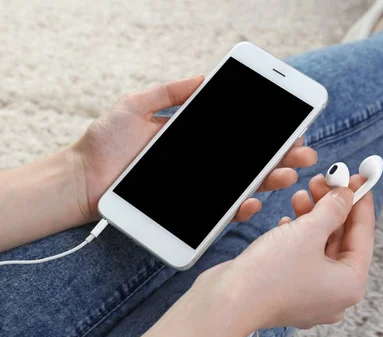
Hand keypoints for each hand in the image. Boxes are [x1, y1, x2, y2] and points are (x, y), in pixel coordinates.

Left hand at [69, 76, 317, 222]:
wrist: (79, 179)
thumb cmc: (103, 144)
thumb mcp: (136, 106)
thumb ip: (168, 92)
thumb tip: (202, 77)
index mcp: (191, 139)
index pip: (235, 135)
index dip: (264, 132)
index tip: (289, 125)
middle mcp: (198, 165)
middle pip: (246, 161)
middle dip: (279, 156)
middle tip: (303, 152)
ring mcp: (193, 190)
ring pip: (239, 186)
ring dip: (268, 180)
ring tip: (288, 173)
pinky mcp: (183, 212)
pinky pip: (216, 213)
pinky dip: (238, 208)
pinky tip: (254, 200)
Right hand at [211, 174, 374, 330]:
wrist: (228, 301)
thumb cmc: (270, 274)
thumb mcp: (308, 231)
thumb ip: (333, 209)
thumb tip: (346, 196)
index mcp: (349, 284)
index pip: (364, 234)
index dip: (360, 201)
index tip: (357, 178)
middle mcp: (334, 294)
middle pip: (342, 240)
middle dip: (332, 208)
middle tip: (324, 181)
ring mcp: (310, 296)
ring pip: (320, 248)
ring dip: (313, 219)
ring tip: (301, 194)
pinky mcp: (288, 292)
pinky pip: (302, 259)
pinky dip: (299, 237)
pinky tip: (288, 219)